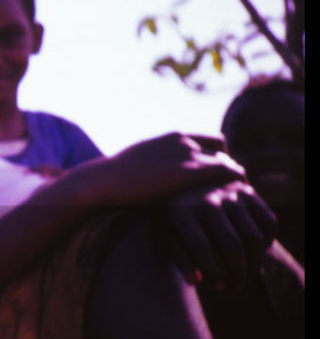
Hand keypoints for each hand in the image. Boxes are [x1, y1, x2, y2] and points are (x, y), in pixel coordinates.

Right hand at [92, 133, 242, 205]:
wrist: (102, 182)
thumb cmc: (112, 181)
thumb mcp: (135, 166)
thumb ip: (152, 167)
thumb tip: (148, 181)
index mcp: (171, 137)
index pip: (208, 141)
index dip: (213, 157)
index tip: (213, 177)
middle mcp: (185, 140)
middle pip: (221, 148)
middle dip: (225, 166)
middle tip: (227, 188)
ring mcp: (190, 153)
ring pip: (227, 161)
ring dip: (232, 178)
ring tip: (236, 199)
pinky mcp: (193, 170)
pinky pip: (229, 172)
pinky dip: (236, 183)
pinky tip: (236, 201)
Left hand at [160, 180, 276, 290]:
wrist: (186, 181)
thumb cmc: (173, 217)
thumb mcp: (167, 235)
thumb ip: (180, 257)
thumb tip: (196, 280)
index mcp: (180, 212)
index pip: (202, 247)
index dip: (213, 271)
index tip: (218, 285)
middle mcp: (207, 199)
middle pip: (232, 245)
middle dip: (237, 273)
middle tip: (234, 287)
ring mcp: (230, 193)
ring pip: (255, 238)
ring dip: (255, 264)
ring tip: (246, 275)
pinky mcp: (248, 190)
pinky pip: (269, 223)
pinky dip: (268, 243)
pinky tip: (256, 252)